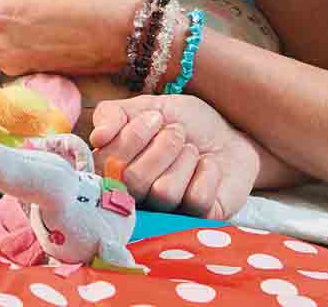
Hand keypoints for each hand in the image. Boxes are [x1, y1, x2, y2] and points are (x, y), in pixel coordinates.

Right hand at [89, 94, 259, 218]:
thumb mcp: (147, 106)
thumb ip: (114, 114)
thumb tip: (97, 136)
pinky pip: (196, 201)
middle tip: (177, 132)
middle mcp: (136, 195)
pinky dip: (207, 173)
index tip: (154, 118)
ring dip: (184, 158)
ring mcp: (166, 212)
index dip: (130, 138)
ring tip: (193, 150)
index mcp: (117, 167)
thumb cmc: (184, 120)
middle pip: (132, 180)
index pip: (104, 165)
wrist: (229, 130)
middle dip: (161, 146)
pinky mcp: (197, 221)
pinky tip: (209, 166)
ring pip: (164, 192)